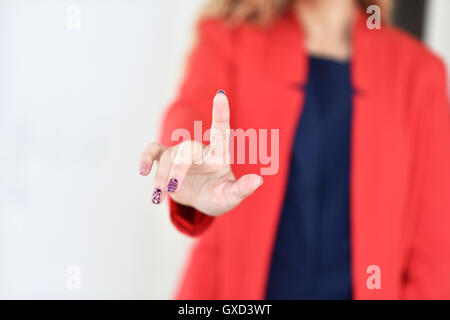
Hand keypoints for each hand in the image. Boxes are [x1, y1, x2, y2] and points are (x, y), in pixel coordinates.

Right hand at [139, 91, 262, 215]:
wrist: (200, 200)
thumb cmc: (218, 196)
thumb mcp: (230, 197)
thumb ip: (242, 189)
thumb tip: (258, 181)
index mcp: (218, 154)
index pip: (220, 131)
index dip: (221, 113)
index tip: (221, 95)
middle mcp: (199, 150)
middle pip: (186, 151)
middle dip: (177, 169)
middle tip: (172, 188)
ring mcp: (181, 154)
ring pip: (167, 158)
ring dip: (160, 177)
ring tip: (157, 197)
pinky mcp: (165, 160)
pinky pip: (153, 152)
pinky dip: (146, 158)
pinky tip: (143, 170)